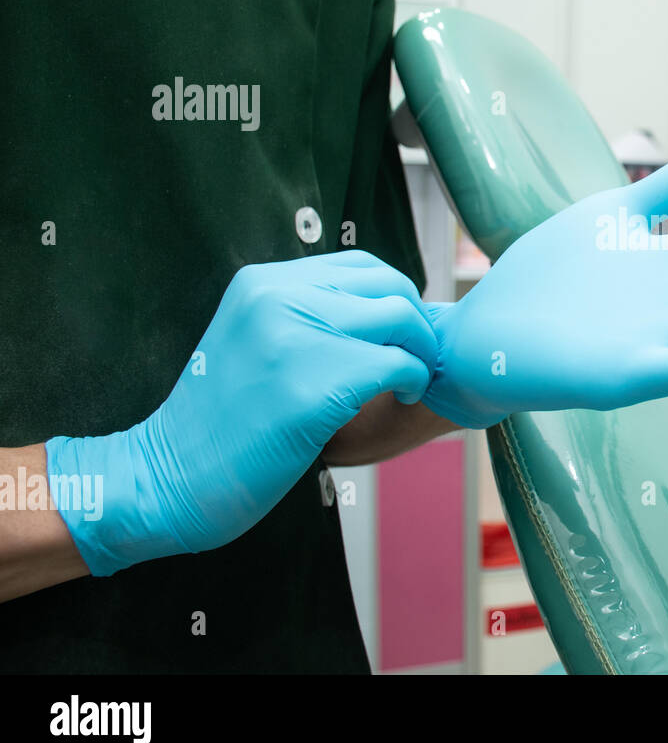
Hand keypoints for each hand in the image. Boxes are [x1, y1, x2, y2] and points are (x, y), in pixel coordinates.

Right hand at [45, 251, 436, 575]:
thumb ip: (303, 312)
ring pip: (402, 317)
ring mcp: (296, 337)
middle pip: (390, 286)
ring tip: (408, 380)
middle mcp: (278, 296)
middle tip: (413, 357)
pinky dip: (415, 380)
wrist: (171, 476)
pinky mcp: (316, 384)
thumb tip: (385, 306)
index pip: (361, 265)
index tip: (396, 334)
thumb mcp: (253, 338)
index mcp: (262, 282)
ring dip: (421, 350)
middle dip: (416, 322)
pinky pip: (400, 364)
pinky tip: (403, 396)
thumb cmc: (222, 421)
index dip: (394, 298)